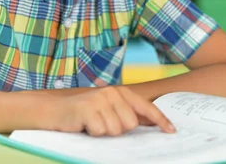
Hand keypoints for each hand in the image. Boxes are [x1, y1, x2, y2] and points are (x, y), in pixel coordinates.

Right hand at [48, 86, 174, 135]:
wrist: (53, 111)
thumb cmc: (83, 113)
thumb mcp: (108, 109)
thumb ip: (127, 112)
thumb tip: (150, 122)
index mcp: (120, 92)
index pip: (146, 107)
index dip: (160, 120)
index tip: (171, 130)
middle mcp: (112, 93)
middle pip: (131, 124)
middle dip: (119, 129)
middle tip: (102, 124)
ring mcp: (100, 100)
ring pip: (116, 130)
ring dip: (104, 132)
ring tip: (92, 124)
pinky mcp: (88, 109)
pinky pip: (101, 131)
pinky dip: (93, 133)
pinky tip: (85, 126)